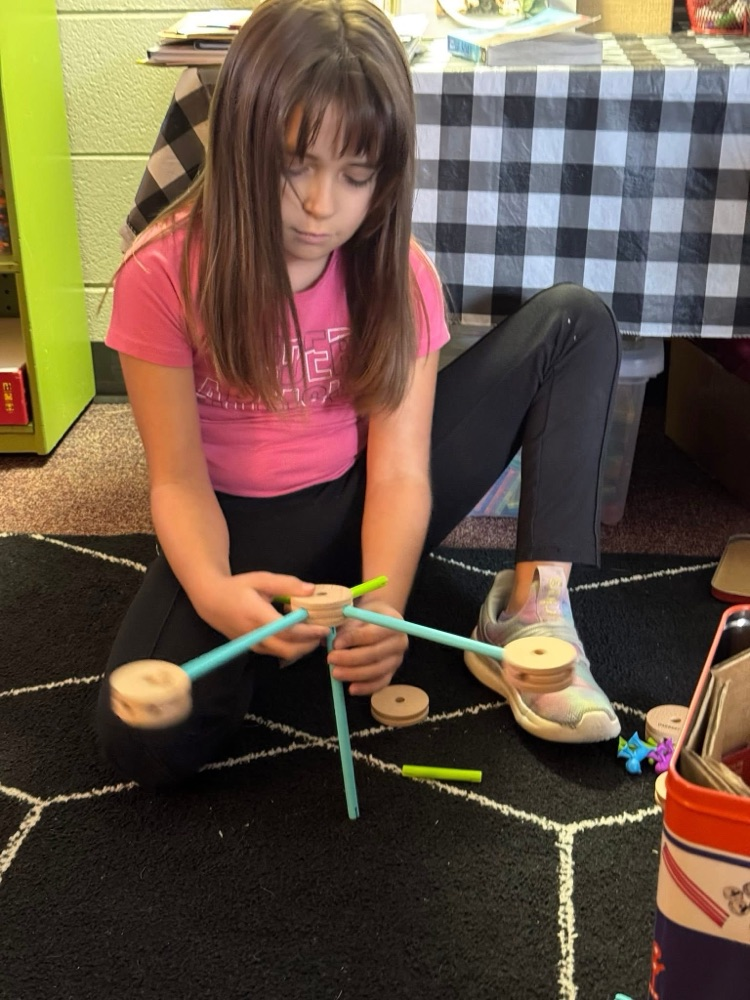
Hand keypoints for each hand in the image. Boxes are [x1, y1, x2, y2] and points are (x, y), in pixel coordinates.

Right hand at [194, 572, 329, 661]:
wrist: (211, 601)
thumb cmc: (237, 588)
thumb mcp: (261, 579)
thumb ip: (287, 584)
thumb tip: (312, 590)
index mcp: (258, 616)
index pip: (287, 631)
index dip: (309, 633)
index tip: (324, 628)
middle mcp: (256, 635)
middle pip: (288, 650)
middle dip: (309, 644)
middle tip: (323, 633)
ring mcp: (254, 645)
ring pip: (284, 654)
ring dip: (302, 647)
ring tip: (313, 633)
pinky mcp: (253, 649)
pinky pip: (277, 653)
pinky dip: (292, 647)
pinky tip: (298, 634)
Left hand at [327, 599, 407, 695]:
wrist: (379, 622)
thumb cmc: (364, 617)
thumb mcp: (356, 614)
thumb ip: (346, 627)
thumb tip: (334, 644)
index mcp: (393, 622)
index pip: (373, 634)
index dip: (353, 639)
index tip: (335, 644)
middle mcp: (399, 642)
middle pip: (375, 654)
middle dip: (350, 659)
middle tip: (330, 659)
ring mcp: (397, 659)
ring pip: (377, 671)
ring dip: (354, 674)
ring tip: (335, 673)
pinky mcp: (392, 672)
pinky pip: (380, 683)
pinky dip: (366, 688)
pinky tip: (351, 689)